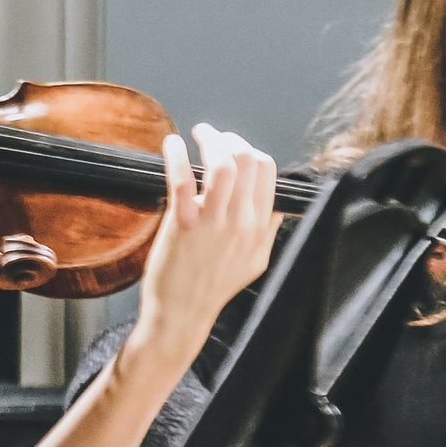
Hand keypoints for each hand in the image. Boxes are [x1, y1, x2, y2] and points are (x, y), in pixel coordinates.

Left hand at [133, 124, 278, 350]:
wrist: (183, 313)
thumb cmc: (212, 286)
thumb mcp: (255, 259)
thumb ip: (266, 228)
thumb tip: (274, 202)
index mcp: (259, 226)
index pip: (267, 170)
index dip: (250, 150)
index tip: (233, 147)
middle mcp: (241, 222)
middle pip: (248, 161)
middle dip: (230, 139)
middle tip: (212, 135)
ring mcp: (213, 224)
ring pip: (222, 165)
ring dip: (209, 140)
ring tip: (197, 133)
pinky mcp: (183, 226)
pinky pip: (183, 181)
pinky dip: (177, 156)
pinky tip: (172, 143)